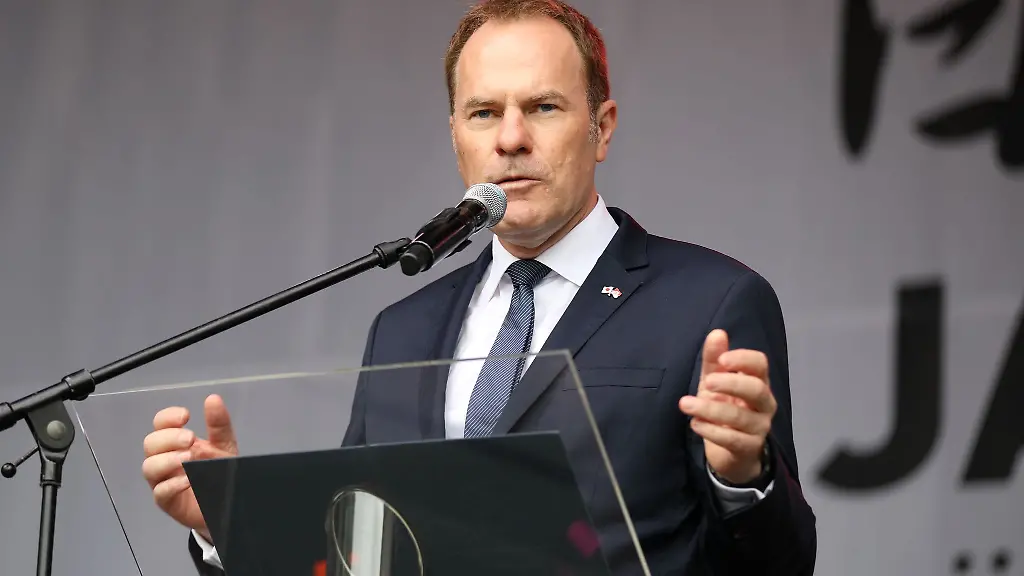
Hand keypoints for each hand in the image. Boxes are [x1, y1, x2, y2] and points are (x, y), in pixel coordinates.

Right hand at [141, 394, 237, 541]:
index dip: (167, 417)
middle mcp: (164, 459)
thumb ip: (219, 425)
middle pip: (150, 443)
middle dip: (169, 438)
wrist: (226, 503)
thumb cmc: (219, 472)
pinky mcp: (167, 502)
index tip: (186, 416)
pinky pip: (160, 492)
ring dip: (168, 460)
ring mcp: (163, 481)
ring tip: (189, 459)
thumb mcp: (223, 445)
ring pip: (149, 467)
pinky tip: (188, 480)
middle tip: (190, 439)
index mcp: (175, 442)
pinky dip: (172, 484)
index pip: (160, 424)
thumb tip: (213, 398)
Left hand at [679, 329, 776, 483]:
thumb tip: (717, 332)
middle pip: (756, 389)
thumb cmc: (724, 408)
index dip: (743, 359)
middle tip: (707, 382)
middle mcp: (764, 404)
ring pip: (740, 417)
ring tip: (685, 404)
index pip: (760, 364)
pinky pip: (733, 439)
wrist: (730, 452)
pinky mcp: (749, 448)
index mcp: (757, 382)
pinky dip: (711, 431)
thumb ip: (714, 360)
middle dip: (731, 384)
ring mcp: (759, 427)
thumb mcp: (714, 382)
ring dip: (710, 409)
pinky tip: (695, 424)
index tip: (722, 359)